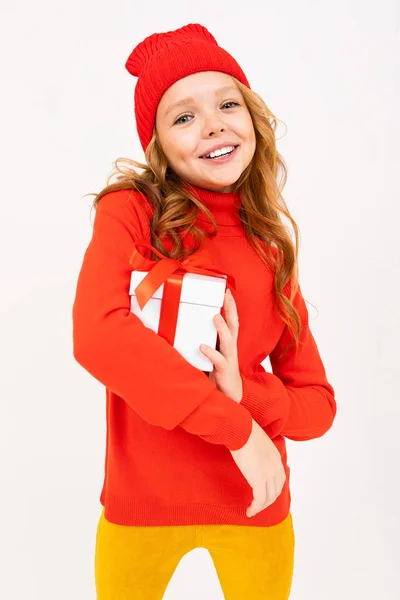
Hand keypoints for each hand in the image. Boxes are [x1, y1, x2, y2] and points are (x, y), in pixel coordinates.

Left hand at [200, 288, 242, 402]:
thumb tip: (185, 329)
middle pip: (234, 324)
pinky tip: (201, 346)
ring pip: (228, 340)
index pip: (232, 320)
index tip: (226, 291)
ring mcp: (229, 358)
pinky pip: (218, 360)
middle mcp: (231, 347)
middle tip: (226, 295)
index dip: (230, 306)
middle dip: (231, 309)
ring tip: (215, 316)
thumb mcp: (213, 353)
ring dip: (222, 328)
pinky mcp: (224, 370)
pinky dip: (210, 352)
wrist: (231, 395)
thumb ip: (205, 341)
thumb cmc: (219, 372)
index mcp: (228, 342)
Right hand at [230, 419, 286, 517]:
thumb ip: (258, 451)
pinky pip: (259, 499)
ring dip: (261, 507)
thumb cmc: (244, 431)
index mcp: (276, 457)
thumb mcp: (257, 441)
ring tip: (253, 510)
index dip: (273, 489)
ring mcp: (268, 474)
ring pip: (269, 497)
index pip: (280, 479)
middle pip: (276, 490)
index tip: (265, 494)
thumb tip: (251, 454)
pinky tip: (250, 511)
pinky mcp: (258, 479)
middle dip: (268, 500)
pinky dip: (255, 508)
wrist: (241, 429)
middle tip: (259, 505)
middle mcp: (275, 467)